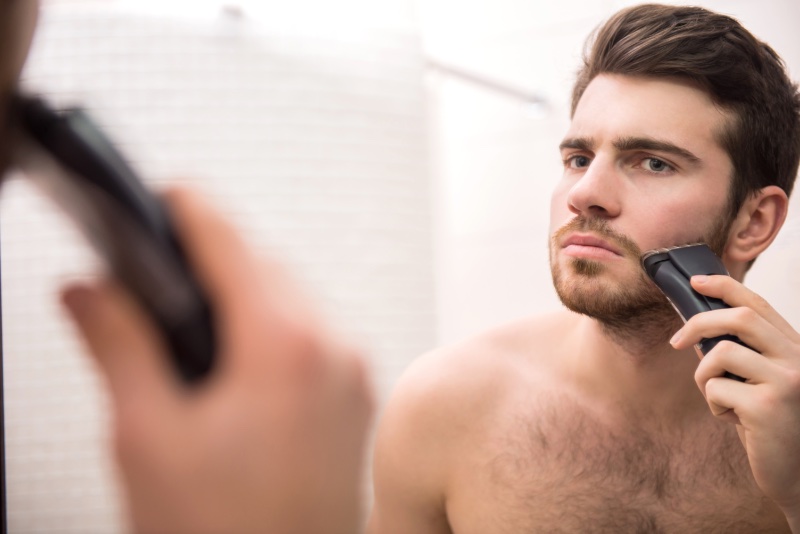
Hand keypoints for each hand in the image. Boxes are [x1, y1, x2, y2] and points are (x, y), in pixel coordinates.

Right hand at [61, 188, 372, 533]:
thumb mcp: (146, 436)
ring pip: (295, 297)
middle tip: (164, 271)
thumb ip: (117, 346)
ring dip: (247, 293)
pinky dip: (276, 327)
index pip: (230, 240)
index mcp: (284, 348)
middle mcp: (333, 351)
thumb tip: (87, 293)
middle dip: (215, 258)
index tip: (164, 196)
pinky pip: (315, 334)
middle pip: (267, 264)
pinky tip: (238, 360)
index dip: (187, 209)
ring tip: (195, 321)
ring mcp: (353, 376)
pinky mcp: (357, 399)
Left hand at [670, 274, 799, 522]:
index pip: (759, 304)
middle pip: (740, 318)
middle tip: (676, 341)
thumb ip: (739, 354)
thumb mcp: (757, 382)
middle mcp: (798, 359)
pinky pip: (715, 388)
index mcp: (796, 348)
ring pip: (720, 353)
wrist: (795, 474)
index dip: (725, 287)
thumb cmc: (770, 425)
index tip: (696, 282)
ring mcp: (788, 381)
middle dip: (699, 323)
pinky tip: (734, 420)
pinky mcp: (769, 405)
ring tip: (721, 400)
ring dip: (705, 377)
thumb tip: (695, 329)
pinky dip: (714, 405)